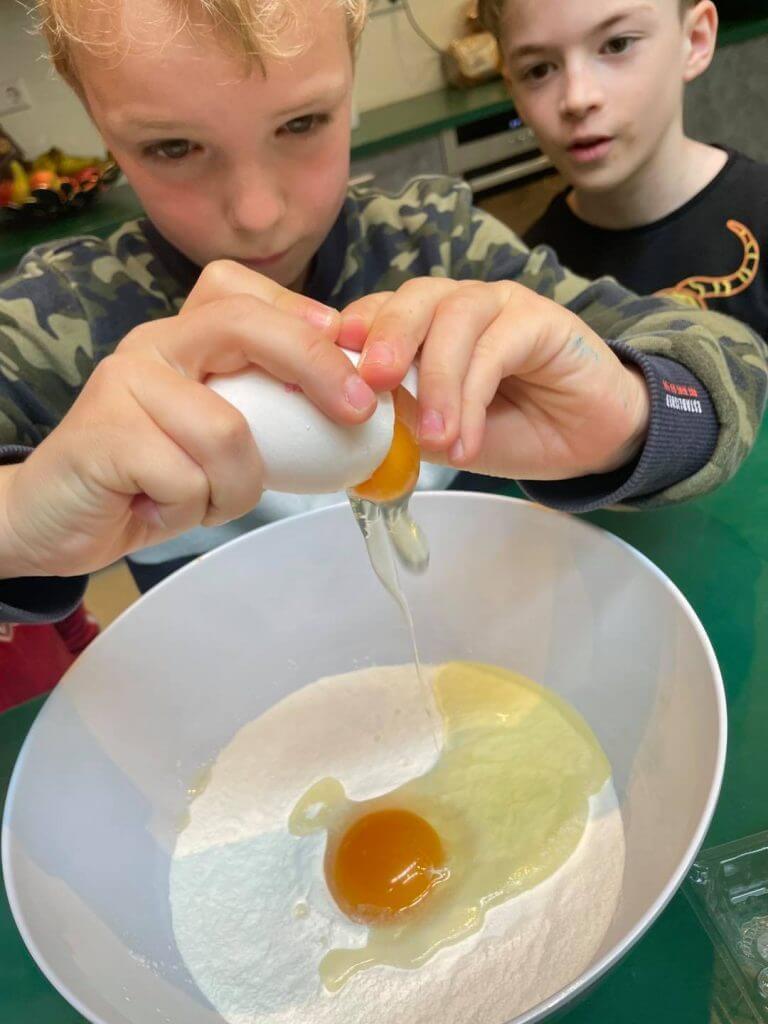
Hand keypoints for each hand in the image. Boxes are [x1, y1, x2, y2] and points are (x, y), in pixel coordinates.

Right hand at [0, 261, 376, 577]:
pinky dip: (191, 511)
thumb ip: (263, 410)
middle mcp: (153, 344)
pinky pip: (188, 479)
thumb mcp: (217, 435)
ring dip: (235, 488)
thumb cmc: (151, 477)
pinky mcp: (103, 431)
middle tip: (357, 411)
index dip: (304, 315)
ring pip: (228, 431)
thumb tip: (355, 408)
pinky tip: (158, 510)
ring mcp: (124, 383)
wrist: (57, 518)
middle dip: (315, 366)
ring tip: (204, 501)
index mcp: (182, 336)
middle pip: (243, 326)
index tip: (352, 360)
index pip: (241, 290)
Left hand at [339, 278, 648, 480]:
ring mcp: (500, 305)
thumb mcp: (439, 434)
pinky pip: (497, 347)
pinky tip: (466, 440)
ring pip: (455, 318)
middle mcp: (458, 305)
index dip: (353, 334)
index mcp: (424, 325)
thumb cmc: (507, 431)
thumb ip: (401, 421)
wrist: (584, 440)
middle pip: (413, 298)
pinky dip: (475, 395)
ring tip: (432, 436)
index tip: (329, 369)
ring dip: (437, 380)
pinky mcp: (541, 318)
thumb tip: (352, 427)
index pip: (378, 312)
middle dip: (387, 337)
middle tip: (372, 383)